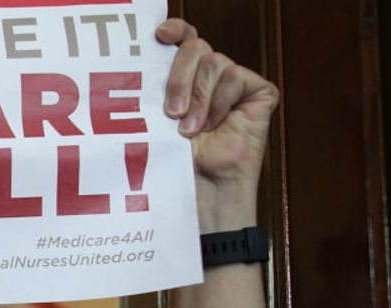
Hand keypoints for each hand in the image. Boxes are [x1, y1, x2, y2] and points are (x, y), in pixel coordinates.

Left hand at [157, 19, 278, 226]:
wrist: (198, 195)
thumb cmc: (172, 166)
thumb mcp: (152, 122)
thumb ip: (152, 90)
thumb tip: (132, 64)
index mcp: (180, 80)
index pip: (181, 40)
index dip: (175, 30)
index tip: (160, 35)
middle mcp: (206, 79)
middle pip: (196, 47)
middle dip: (179, 77)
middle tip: (170, 112)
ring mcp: (232, 86)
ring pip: (215, 62)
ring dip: (199, 98)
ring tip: (190, 131)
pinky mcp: (257, 94)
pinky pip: (238, 77)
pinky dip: (223, 101)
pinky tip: (216, 125)